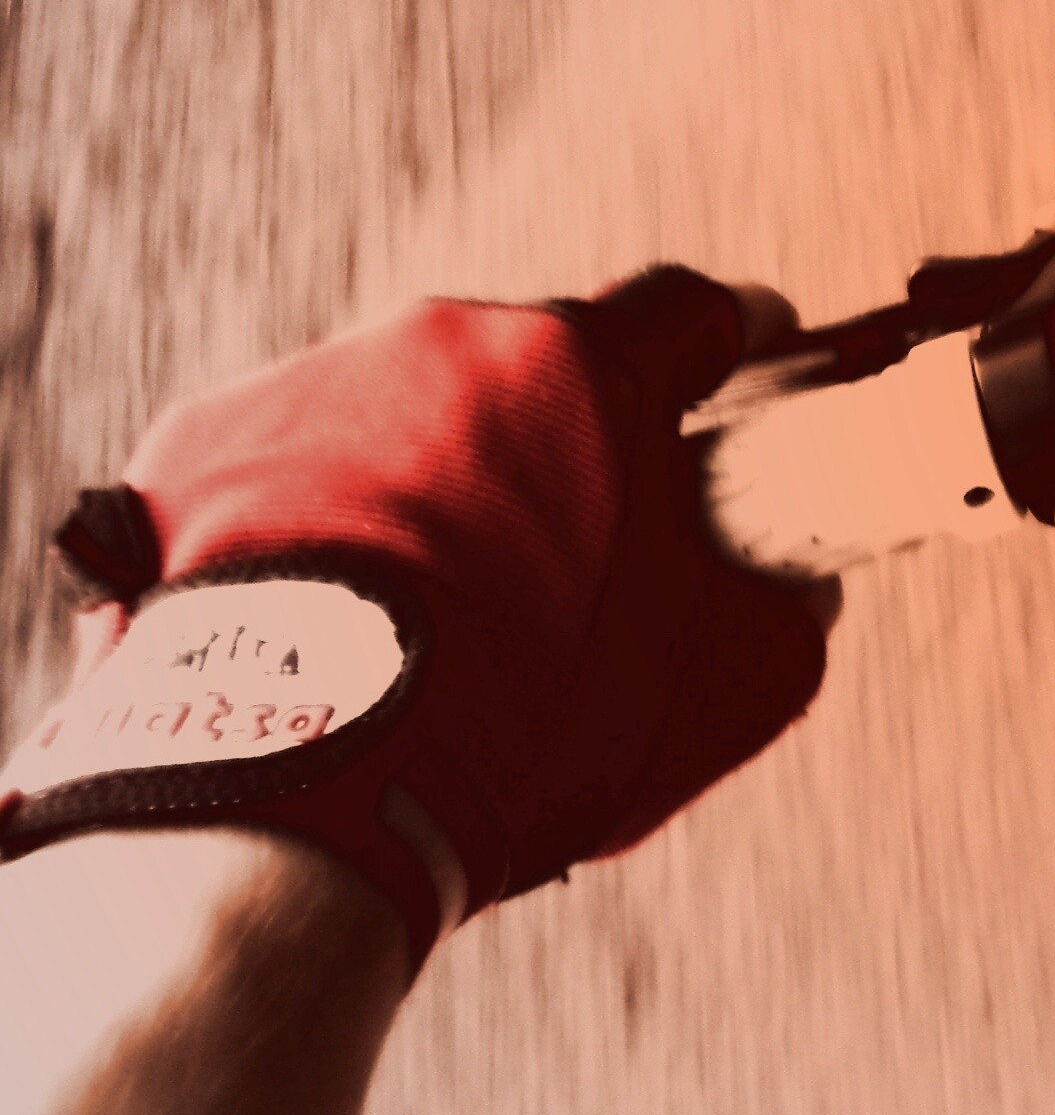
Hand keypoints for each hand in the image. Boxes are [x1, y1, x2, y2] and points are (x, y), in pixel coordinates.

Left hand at [0, 267, 834, 973]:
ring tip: (452, 614)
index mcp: (583, 366)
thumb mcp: (722, 683)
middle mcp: (442, 340)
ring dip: (450, 484)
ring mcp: (309, 386)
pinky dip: (336, 522)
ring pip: (417, 414)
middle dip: (577, 446)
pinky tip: (352, 618)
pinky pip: (300, 465)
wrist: (288, 800)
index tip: (750, 367)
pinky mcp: (200, 446)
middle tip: (589, 556)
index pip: (693, 314)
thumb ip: (785, 605)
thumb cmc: (518, 729)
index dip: (736, 346)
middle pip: (544, 370)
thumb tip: (795, 586)